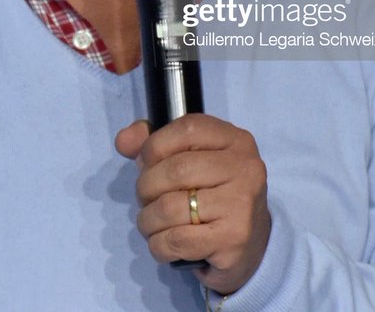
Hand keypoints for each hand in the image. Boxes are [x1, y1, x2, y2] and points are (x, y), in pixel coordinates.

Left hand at [115, 115, 269, 295]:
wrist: (251, 245)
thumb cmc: (211, 195)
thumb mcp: (189, 159)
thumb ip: (153, 144)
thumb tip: (124, 140)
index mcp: (235, 140)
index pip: (187, 129)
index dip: (154, 146)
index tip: (147, 163)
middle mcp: (245, 168)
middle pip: (175, 170)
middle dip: (146, 188)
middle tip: (146, 200)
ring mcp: (241, 204)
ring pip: (169, 208)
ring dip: (148, 220)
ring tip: (152, 224)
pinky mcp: (233, 239)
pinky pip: (176, 240)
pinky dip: (158, 245)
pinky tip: (164, 244)